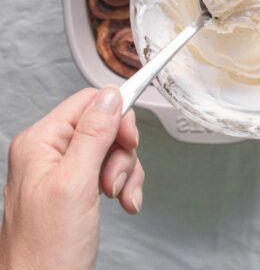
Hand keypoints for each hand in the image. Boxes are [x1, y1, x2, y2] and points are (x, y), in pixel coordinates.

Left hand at [0, 87, 143, 269]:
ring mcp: (63, 173)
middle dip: (120, 153)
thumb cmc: (45, 253)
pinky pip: (109, 172)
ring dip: (124, 173)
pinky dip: (124, 186)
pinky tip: (124, 203)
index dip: (115, 116)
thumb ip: (94, 135)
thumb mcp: (75, 185)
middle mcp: (50, 152)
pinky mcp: (77, 190)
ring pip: (111, 150)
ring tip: (119, 197)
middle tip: (114, 180)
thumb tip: (110, 95)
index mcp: (41, 142)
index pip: (87, 103)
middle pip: (103, 127)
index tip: (131, 139)